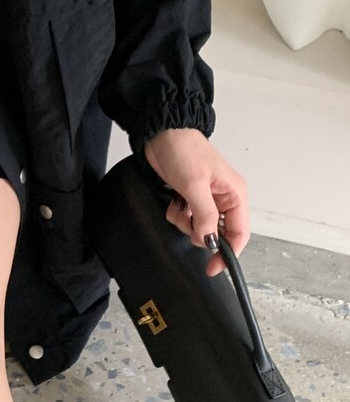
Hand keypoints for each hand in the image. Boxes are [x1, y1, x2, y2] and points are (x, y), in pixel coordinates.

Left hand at [144, 128, 249, 276]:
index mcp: (235, 194)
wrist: (163, 134)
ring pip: (199, 229)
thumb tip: (210, 240)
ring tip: (179, 204)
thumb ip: (204, 215)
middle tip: (187, 220)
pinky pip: (186, 220)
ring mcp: (206, 200)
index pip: (240, 233)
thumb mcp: (195, 185)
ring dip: (185, 223)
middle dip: (200, 233)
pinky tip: (174, 200)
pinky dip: (177, 216)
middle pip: (218, 233)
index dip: (228, 253)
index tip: (213, 267)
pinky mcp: (190, 198)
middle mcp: (224, 199)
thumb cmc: (184, 151)